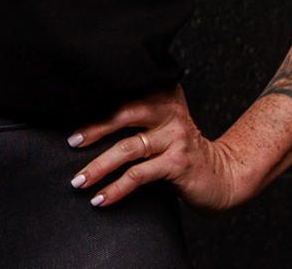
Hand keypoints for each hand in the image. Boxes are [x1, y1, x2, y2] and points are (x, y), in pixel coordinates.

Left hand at [66, 84, 252, 213]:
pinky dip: (116, 188)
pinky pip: (139, 176)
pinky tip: (101, 198)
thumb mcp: (162, 121)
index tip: (70, 110)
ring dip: (98, 166)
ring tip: (79, 180)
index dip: (97, 102)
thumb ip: (137, 111)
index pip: (123, 93)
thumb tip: (89, 116)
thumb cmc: (180, 147)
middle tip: (71, 143)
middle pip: (122, 114)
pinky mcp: (177, 163)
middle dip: (93, 130)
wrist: (221, 174)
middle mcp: (168, 110)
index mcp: (161, 93)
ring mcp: (174, 136)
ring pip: (127, 149)